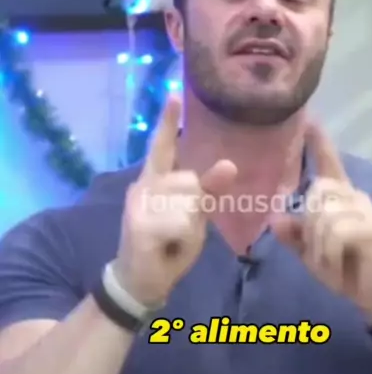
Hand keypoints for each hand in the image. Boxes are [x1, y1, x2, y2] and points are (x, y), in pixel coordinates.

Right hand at [116, 95, 236, 307]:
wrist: (140, 280)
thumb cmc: (168, 245)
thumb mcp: (193, 215)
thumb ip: (208, 190)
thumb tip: (230, 163)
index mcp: (155, 179)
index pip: (163, 146)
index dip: (168, 121)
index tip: (174, 93)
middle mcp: (143, 185)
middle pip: (191, 181)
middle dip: (195, 208)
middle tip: (178, 229)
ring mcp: (138, 204)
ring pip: (189, 203)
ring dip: (190, 226)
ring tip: (172, 238)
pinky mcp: (139, 224)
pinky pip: (180, 222)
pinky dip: (183, 238)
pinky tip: (167, 246)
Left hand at [271, 124, 371, 326]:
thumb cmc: (345, 270)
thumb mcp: (312, 252)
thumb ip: (294, 235)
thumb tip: (275, 219)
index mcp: (340, 198)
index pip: (329, 164)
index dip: (320, 144)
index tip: (310, 120)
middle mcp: (355, 197)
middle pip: (317, 191)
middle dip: (308, 224)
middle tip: (317, 252)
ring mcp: (365, 211)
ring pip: (323, 213)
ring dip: (318, 244)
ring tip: (328, 262)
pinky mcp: (371, 230)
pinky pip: (335, 232)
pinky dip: (327, 252)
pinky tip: (336, 265)